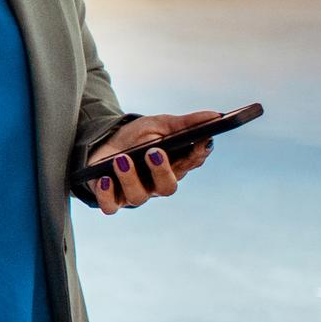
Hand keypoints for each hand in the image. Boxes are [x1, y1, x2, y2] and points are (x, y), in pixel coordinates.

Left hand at [85, 110, 220, 215]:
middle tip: (154, 151)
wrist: (104, 141)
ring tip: (122, 159)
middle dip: (162, 171)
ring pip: (138, 197)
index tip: (200, 140)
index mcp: (174, 166)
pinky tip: (105, 178)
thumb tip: (216, 116)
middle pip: (167, 187)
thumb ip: (186, 123)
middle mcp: (156, 184)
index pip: (190, 163)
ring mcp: (134, 193)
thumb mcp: (160, 125)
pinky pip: (110, 206)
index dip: (197, 153)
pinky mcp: (111, 198)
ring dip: (130, 177)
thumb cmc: (137, 136)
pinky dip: (107, 195)